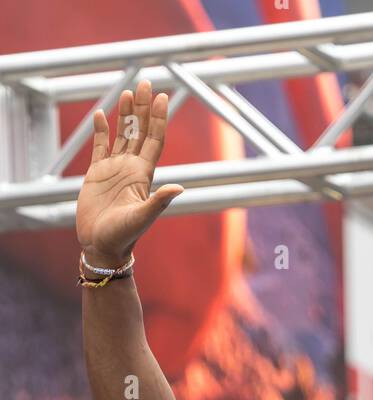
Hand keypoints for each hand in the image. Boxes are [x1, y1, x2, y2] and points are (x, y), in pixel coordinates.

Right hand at [76, 78, 183, 263]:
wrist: (102, 247)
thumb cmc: (123, 237)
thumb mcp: (142, 218)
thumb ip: (158, 202)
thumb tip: (179, 187)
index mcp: (143, 175)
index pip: (154, 140)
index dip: (158, 118)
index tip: (161, 96)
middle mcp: (131, 168)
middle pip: (139, 131)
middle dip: (143, 108)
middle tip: (145, 82)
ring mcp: (114, 169)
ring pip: (122, 134)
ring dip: (125, 114)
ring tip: (128, 93)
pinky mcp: (97, 173)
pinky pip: (100, 146)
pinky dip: (100, 130)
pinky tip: (101, 115)